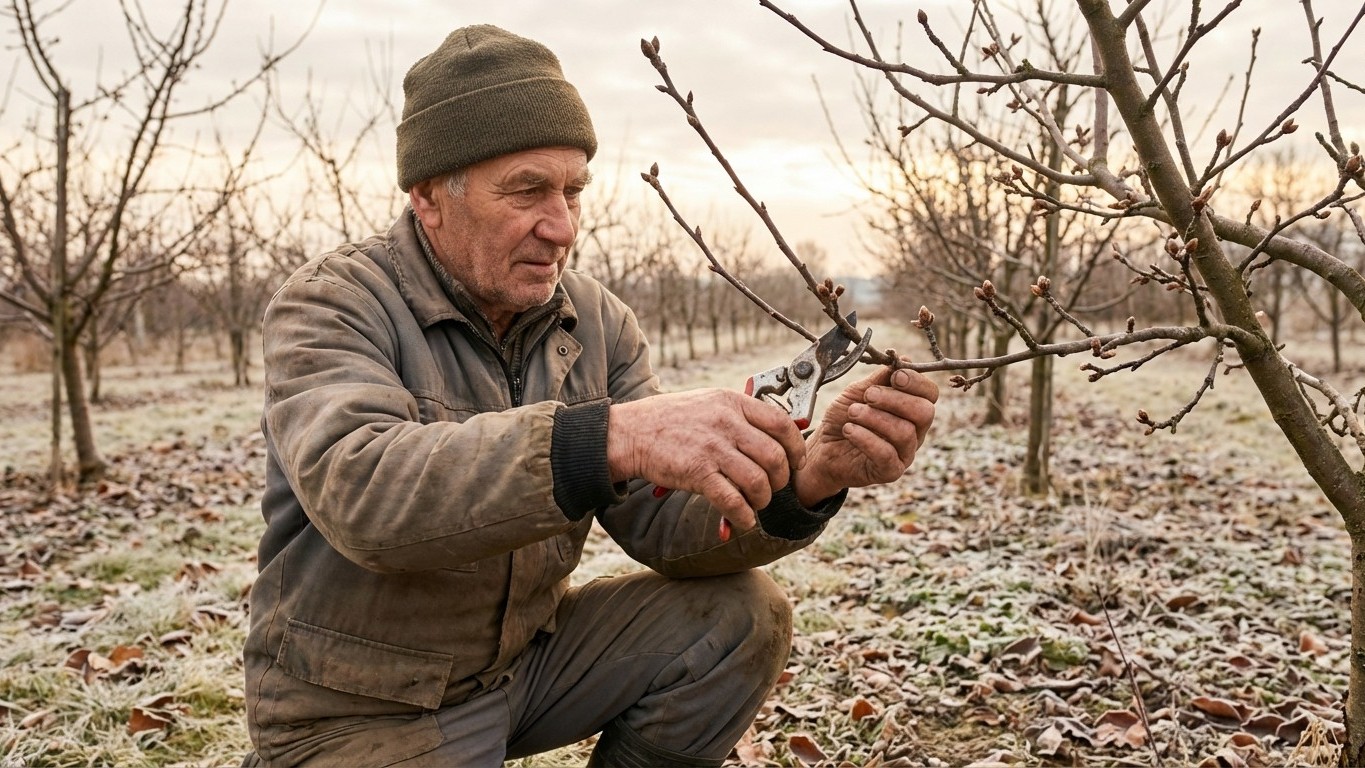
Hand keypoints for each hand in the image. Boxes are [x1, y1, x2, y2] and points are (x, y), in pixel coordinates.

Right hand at [608, 389, 806, 530]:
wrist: (630, 432)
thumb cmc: (669, 420)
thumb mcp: (709, 402)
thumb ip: (740, 415)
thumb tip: (775, 435)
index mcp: (732, 402)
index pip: (782, 424)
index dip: (795, 448)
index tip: (796, 463)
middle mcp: (726, 422)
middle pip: (775, 457)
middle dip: (781, 479)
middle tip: (772, 488)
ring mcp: (712, 447)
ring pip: (758, 481)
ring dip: (762, 500)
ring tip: (754, 504)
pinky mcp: (697, 472)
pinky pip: (733, 500)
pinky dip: (744, 516)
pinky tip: (742, 520)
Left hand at [793, 362, 937, 506]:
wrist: (823, 448)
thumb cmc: (845, 418)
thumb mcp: (859, 392)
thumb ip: (880, 379)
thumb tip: (904, 359)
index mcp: (911, 409)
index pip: (930, 394)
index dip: (916, 382)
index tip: (894, 376)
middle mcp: (915, 432)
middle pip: (924, 412)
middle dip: (896, 399)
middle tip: (869, 395)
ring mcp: (905, 453)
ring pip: (904, 432)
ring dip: (874, 417)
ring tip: (852, 413)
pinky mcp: (890, 471)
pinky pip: (887, 454)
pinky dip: (865, 438)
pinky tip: (849, 430)